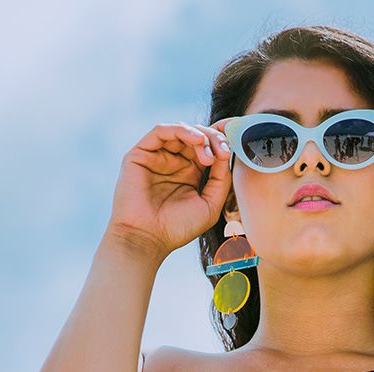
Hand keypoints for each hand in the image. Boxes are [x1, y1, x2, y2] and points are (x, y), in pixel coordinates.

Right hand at [105, 118, 234, 259]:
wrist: (147, 239)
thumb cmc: (177, 228)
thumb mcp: (210, 204)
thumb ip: (221, 179)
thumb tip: (227, 154)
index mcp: (189, 173)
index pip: (207, 148)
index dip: (222, 143)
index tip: (234, 149)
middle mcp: (172, 162)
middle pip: (196, 136)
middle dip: (214, 139)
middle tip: (223, 150)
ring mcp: (156, 157)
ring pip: (180, 130)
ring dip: (200, 135)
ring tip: (209, 152)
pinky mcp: (140, 154)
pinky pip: (160, 131)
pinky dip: (180, 129)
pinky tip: (196, 140)